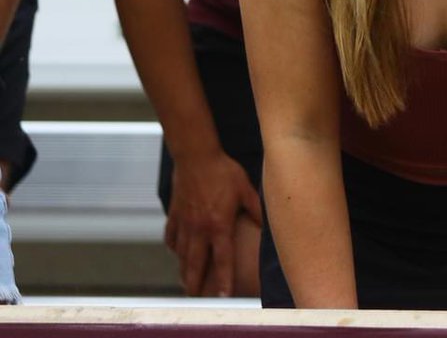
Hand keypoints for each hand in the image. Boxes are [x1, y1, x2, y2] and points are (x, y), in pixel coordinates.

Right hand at [163, 151, 262, 296]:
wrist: (196, 156)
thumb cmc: (223, 171)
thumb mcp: (246, 189)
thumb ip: (257, 209)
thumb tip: (268, 225)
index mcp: (219, 224)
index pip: (223, 258)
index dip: (224, 279)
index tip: (224, 295)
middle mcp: (199, 228)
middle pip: (196, 263)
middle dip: (196, 283)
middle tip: (197, 297)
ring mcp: (184, 222)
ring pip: (182, 254)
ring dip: (184, 270)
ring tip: (186, 284)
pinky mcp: (175, 214)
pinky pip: (172, 237)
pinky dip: (174, 248)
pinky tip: (178, 254)